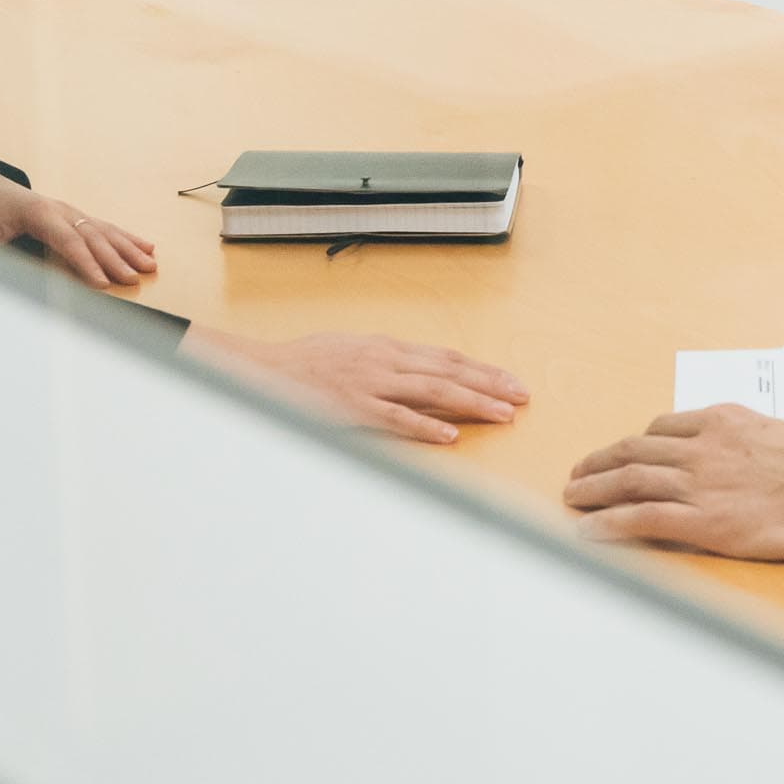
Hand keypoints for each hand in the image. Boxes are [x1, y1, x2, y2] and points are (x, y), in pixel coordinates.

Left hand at [0, 169, 156, 287]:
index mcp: (39, 213)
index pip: (69, 240)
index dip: (87, 262)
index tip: (102, 283)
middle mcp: (61, 210)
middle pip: (94, 236)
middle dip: (116, 259)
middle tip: (134, 279)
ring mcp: (71, 211)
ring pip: (106, 230)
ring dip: (129, 248)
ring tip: (150, 265)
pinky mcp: (74, 215)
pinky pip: (105, 226)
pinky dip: (127, 237)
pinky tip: (146, 246)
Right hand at [185, 327, 528, 445]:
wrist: (262, 372)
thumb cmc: (305, 364)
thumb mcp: (352, 350)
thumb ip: (386, 361)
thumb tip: (418, 369)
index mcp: (386, 348)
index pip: (445, 357)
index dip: (481, 370)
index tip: (510, 382)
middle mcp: (384, 360)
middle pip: (448, 370)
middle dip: (489, 384)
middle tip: (522, 396)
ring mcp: (370, 384)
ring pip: (432, 391)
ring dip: (470, 403)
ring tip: (502, 414)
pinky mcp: (353, 408)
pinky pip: (395, 418)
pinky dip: (424, 427)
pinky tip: (450, 436)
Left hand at [563, 406, 783, 560]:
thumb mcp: (779, 432)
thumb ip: (747, 439)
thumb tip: (743, 449)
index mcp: (721, 421)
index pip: (663, 428)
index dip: (635, 442)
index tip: (621, 452)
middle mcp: (702, 447)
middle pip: (635, 450)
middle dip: (600, 462)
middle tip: (578, 473)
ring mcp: (700, 483)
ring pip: (630, 481)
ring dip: (593, 490)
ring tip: (572, 498)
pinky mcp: (704, 521)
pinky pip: (642, 519)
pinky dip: (608, 524)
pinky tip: (588, 532)